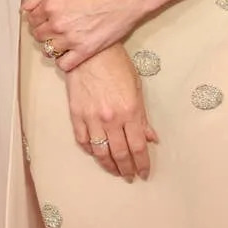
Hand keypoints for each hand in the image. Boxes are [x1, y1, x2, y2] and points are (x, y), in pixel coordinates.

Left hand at [22, 0, 148, 70]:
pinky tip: (70, 52)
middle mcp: (57, 23)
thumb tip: (26, 7)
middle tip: (55, 27)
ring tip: (63, 39)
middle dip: (43, 31)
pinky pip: (64, 65)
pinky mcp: (85, 50)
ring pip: (49, 50)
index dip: (37, 18)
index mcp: (51, 4)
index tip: (44, 18)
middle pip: (38, 35)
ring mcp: (71, 39)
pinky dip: (64, 61)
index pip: (32, 18)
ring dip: (52, 46)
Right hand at [65, 42, 158, 181]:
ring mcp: (92, 118)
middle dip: (127, 169)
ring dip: (109, 166)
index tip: (144, 173)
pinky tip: (97, 154)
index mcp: (130, 111)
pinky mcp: (76, 115)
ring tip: (115, 171)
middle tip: (130, 176)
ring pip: (100, 152)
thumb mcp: (136, 87)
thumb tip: (151, 138)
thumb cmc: (117, 65)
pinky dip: (90, 151)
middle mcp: (111, 118)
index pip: (138, 146)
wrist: (90, 51)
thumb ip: (143, 117)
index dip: (142, 163)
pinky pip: (83, 141)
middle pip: (120, 154)